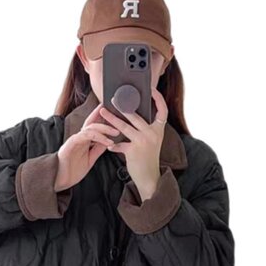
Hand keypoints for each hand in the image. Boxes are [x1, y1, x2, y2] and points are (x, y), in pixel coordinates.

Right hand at [54, 103, 119, 190]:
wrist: (60, 179)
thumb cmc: (72, 170)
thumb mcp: (90, 159)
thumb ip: (98, 149)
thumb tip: (109, 142)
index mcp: (84, 140)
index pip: (94, 126)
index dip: (103, 118)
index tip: (114, 114)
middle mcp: (80, 137)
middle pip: (93, 122)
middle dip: (104, 117)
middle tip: (118, 118)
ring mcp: (75, 139)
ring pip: (91, 127)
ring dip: (105, 128)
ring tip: (116, 132)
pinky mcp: (72, 143)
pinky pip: (86, 136)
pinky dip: (98, 137)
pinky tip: (107, 141)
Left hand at [99, 86, 166, 200]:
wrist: (149, 177)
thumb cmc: (148, 157)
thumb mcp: (152, 141)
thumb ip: (145, 128)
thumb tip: (132, 113)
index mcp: (158, 130)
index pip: (163, 110)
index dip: (158, 98)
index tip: (151, 88)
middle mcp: (153, 134)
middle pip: (136, 116)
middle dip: (123, 106)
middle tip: (112, 99)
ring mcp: (143, 142)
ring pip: (124, 126)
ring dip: (112, 119)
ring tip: (103, 112)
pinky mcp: (134, 151)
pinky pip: (120, 144)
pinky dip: (113, 145)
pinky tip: (109, 146)